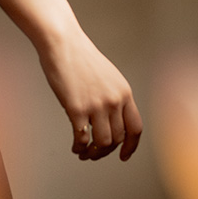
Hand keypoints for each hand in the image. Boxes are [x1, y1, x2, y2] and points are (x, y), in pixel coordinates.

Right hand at [37, 28, 142, 160]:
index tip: (124, 155)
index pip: (135, 128)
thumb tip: (110, 120)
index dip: (131, 146)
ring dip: (93, 153)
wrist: (62, 43)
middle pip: (117, 138)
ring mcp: (96, 105)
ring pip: (102, 143)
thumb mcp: (107, 76)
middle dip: (106, 151)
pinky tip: (75, 147)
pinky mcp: (77, 108)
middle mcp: (114, 100)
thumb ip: (112, 96)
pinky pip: (82, 138)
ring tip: (84, 152)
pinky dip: (79, 147)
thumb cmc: (80, 57)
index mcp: (124, 92)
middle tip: (95, 153)